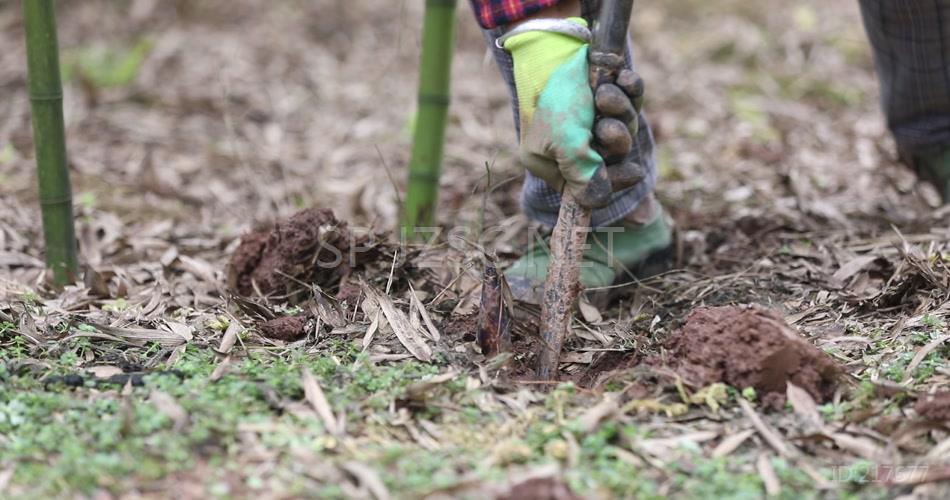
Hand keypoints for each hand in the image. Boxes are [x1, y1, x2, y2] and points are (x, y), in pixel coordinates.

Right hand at [504, 19, 645, 208]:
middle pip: (613, 159)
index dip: (614, 183)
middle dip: (616, 140)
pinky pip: (632, 98)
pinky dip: (631, 89)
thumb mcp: (566, 144)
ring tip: (605, 95)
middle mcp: (574, 146)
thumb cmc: (555, 101)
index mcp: (554, 164)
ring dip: (620, 111)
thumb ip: (583, 175)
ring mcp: (593, 119)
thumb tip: (599, 201)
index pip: (590, 189)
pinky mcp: (608, 94)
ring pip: (626, 128)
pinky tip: (621, 80)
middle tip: (605, 127)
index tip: (633, 174)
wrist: (552, 51)